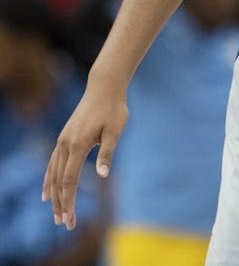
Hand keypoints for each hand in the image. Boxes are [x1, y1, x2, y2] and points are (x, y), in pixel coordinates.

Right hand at [42, 78, 127, 230]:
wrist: (103, 88)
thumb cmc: (114, 109)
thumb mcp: (115, 130)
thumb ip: (108, 153)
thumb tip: (103, 175)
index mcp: (78, 145)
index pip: (70, 181)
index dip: (69, 201)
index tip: (70, 219)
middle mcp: (65, 145)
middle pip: (59, 181)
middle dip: (61, 204)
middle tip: (64, 224)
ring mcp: (62, 141)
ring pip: (53, 174)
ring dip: (54, 196)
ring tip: (55, 214)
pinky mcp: (63, 138)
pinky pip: (52, 164)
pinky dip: (49, 180)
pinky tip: (47, 192)